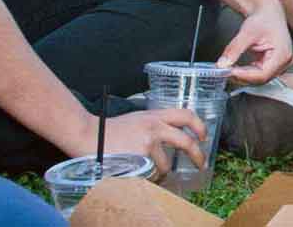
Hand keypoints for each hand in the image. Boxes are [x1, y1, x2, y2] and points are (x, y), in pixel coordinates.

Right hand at [84, 108, 205, 177]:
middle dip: (198, 156)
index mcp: (156, 115)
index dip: (200, 126)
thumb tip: (172, 138)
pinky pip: (151, 173)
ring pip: (165, 165)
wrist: (87, 134)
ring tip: (148, 171)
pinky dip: (147, 177)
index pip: (187, 115)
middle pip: (186, 141)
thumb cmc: (110, 129)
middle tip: (201, 165)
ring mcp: (148, 143)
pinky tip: (137, 174)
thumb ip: (156, 124)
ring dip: (160, 173)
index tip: (204, 137)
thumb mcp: (138, 119)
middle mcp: (155, 127)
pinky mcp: (139, 158)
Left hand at [217, 0, 292, 84]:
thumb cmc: (263, 19)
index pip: (262, 74)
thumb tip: (222, 65)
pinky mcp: (273, 65)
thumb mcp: (247, 33)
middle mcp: (284, 62)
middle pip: (260, 78)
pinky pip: (259, 74)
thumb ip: (234, 49)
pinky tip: (237, 68)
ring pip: (259, 78)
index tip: (228, 72)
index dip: (243, 76)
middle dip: (241, 76)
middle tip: (224, 71)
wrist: (268, 13)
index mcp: (282, 55)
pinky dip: (246, 73)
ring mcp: (280, 65)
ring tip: (229, 69)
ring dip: (243, 76)